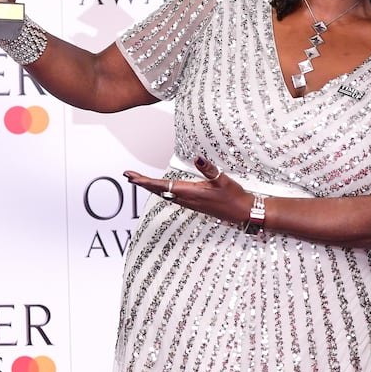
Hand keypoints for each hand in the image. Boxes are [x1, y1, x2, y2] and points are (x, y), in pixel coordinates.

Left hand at [124, 157, 252, 224]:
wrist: (243, 213)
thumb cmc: (234, 197)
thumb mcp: (223, 180)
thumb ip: (209, 169)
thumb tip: (198, 158)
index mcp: (191, 192)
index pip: (162, 186)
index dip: (145, 181)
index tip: (132, 176)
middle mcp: (187, 199)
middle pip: (158, 190)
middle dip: (142, 183)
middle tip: (127, 174)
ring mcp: (189, 202)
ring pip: (164, 193)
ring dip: (149, 186)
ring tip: (137, 179)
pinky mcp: (193, 203)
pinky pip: (171, 196)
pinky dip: (160, 190)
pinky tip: (158, 187)